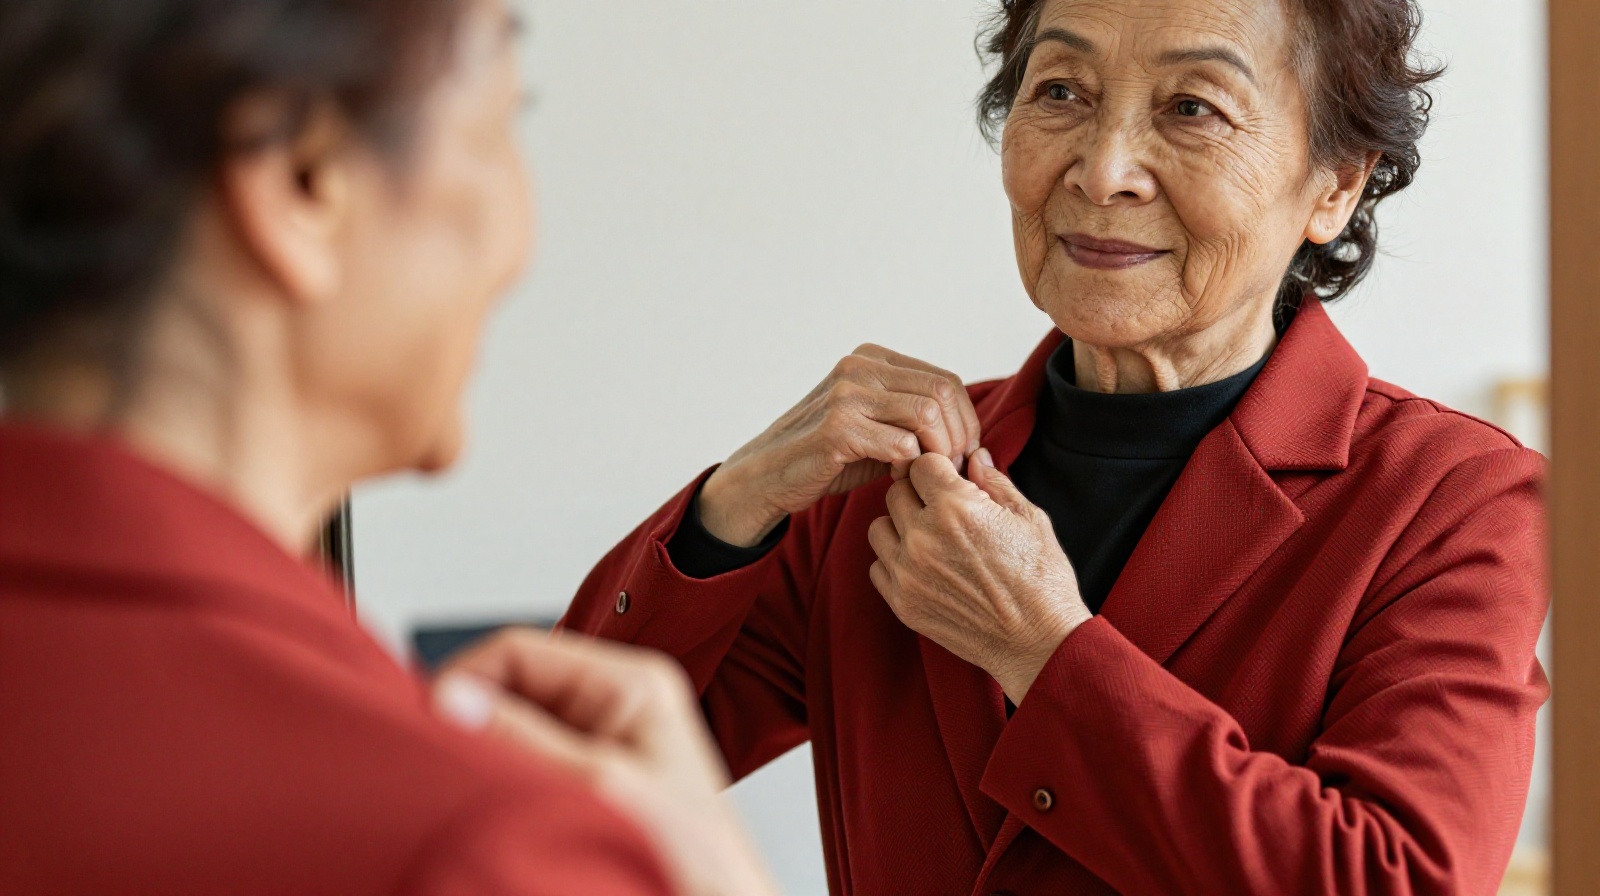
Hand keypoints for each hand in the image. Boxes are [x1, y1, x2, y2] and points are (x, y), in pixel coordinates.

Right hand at [432, 630, 777, 895]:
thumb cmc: (696, 858)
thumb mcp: (600, 787)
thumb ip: (526, 740)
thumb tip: (455, 700)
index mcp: (632, 683)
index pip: (519, 650)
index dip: (465, 680)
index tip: (429, 723)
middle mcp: (617, 705)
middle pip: (512, 689)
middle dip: (475, 722)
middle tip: (443, 761)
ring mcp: (603, 743)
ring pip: (515, 729)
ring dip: (490, 756)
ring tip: (477, 790)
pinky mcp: (591, 781)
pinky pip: (527, 765)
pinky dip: (504, 782)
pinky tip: (499, 807)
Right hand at [699, 344, 980, 546]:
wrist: (769, 475)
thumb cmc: (828, 456)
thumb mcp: (876, 425)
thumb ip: (914, 418)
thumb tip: (968, 432)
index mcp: (872, 359)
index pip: (945, 380)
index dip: (966, 421)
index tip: (964, 453)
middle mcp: (859, 367)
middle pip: (943, 393)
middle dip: (959, 437)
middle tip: (953, 468)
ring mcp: (847, 395)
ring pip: (928, 414)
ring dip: (939, 452)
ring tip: (928, 474)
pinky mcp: (837, 429)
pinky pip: (902, 444)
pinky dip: (911, 466)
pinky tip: (897, 479)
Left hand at [867, 451, 1091, 703]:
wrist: (1038, 642)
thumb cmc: (1041, 578)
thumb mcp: (1028, 518)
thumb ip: (994, 483)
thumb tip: (975, 457)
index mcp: (956, 508)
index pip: (921, 464)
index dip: (938, 469)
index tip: (951, 481)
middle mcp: (924, 537)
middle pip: (896, 492)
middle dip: (918, 495)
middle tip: (944, 510)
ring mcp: (908, 572)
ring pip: (879, 528)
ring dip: (900, 527)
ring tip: (931, 539)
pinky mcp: (902, 603)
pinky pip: (878, 567)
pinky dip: (895, 562)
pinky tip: (925, 567)